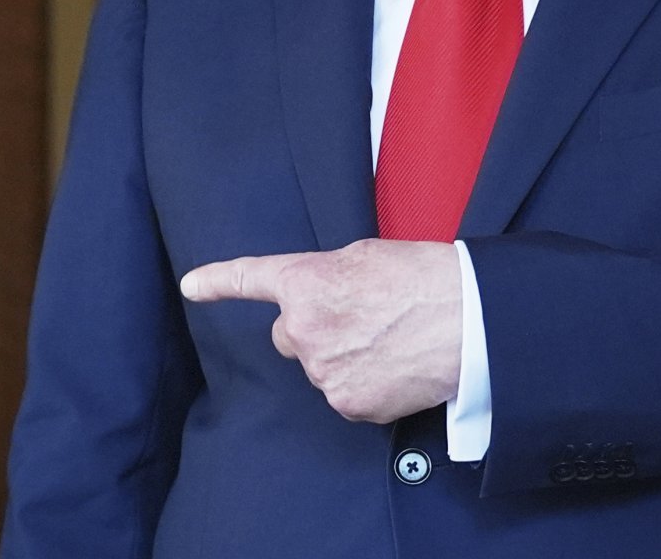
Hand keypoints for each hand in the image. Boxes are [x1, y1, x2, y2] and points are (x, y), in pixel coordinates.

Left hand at [180, 238, 462, 423]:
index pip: (250, 279)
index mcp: (305, 282)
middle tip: (360, 319)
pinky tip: (394, 366)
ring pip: (319, 367)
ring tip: (387, 339)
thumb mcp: (363, 257)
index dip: (217, 282)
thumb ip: (325, 278)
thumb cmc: (422, 277)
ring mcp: (324, 371)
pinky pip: (344, 394)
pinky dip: (364, 384)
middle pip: (289, 336)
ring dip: (342, 357)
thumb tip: (321, 299)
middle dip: (313, 330)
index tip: (192, 286)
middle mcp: (303, 329)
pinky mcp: (349, 403)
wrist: (468, 320)